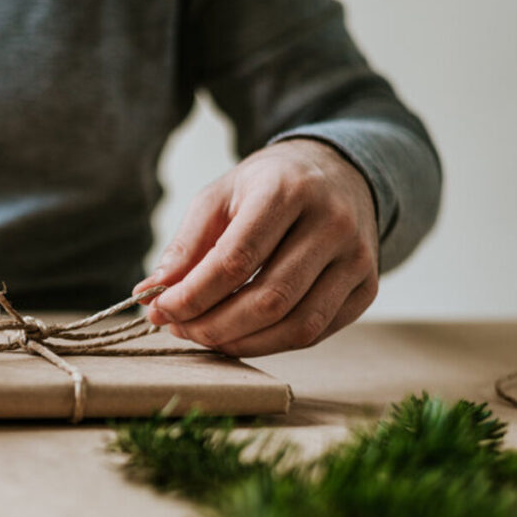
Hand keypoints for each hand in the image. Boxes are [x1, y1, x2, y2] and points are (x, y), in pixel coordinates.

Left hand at [134, 139, 379, 356]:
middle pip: (268, 299)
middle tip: (178, 328)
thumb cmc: (268, 187)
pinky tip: (239, 335)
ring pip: (296, 325)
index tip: (160, 309)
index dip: (193, 295)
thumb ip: (185, 246)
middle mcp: (332, 224)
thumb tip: (150, 294)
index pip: (236, 260)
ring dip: (240, 342)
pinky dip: (269, 343)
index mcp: (288, 191)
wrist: (339, 172)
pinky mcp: (367, 288)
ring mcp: (358, 259)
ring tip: (203, 334)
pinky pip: (315, 333)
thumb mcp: (219, 197)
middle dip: (212, 325)